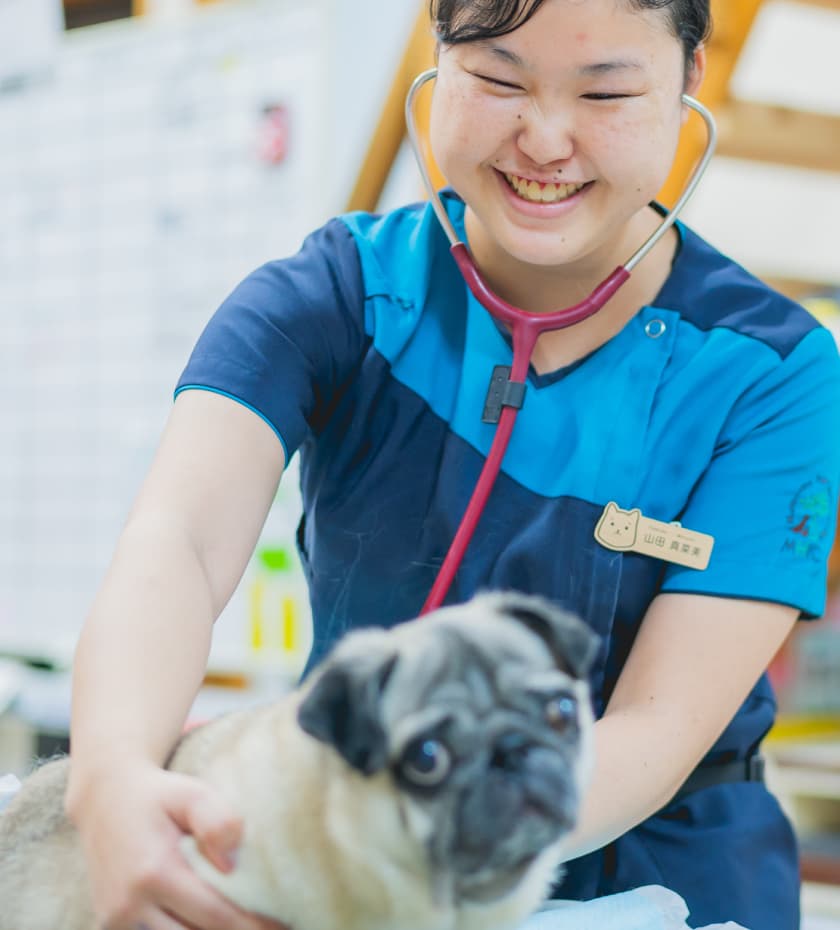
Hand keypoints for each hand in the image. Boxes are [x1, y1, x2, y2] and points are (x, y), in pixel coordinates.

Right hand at [66, 761, 288, 929]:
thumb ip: (216, 820)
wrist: (104, 797)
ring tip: (244, 926)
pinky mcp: (109, 923)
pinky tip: (208, 924)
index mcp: (154, 871)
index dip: (251, 927)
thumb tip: (232, 863)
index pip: (214, 915)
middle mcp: (130, 903)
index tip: (280, 928)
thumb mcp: (191, 793)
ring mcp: (115, 918)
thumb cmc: (159, 795)